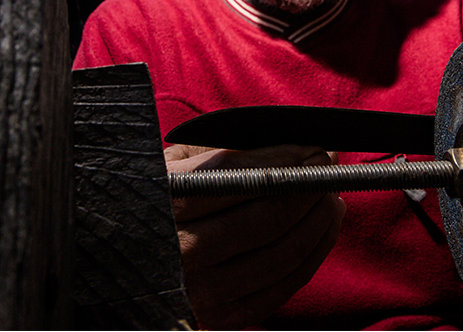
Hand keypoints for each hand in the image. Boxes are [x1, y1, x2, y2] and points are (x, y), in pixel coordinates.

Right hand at [165, 143, 345, 328]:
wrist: (131, 252)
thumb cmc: (168, 195)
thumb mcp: (182, 162)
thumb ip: (231, 149)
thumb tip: (301, 146)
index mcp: (165, 198)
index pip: (238, 174)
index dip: (285, 160)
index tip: (316, 150)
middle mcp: (178, 247)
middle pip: (267, 217)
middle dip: (310, 188)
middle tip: (327, 169)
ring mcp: (199, 287)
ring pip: (282, 253)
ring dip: (319, 221)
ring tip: (330, 197)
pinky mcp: (220, 315)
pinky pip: (283, 286)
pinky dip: (313, 254)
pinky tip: (321, 229)